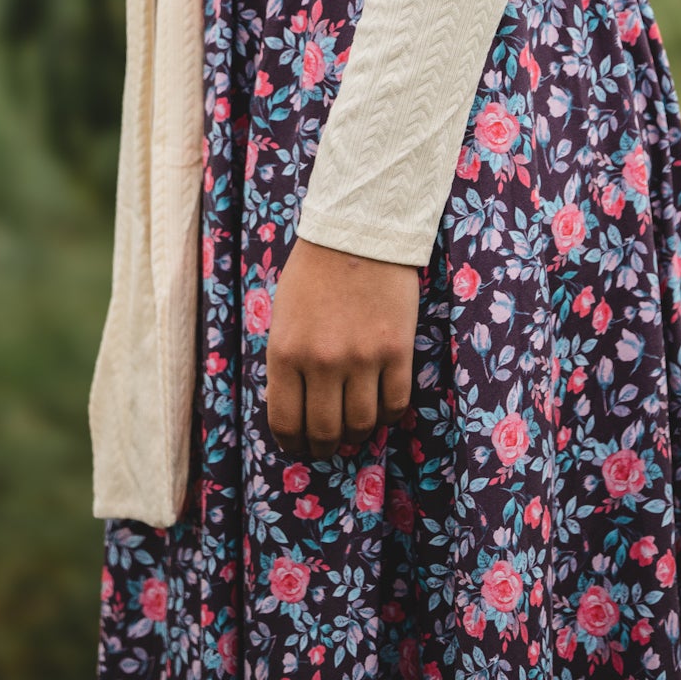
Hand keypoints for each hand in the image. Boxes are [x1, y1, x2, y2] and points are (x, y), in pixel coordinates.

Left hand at [265, 235, 419, 461]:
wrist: (358, 233)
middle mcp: (322, 362)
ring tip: (355, 427)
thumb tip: (294, 410)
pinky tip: (382, 406)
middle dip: (325, 447)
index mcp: (286, 353)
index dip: (293, 445)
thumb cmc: (314, 272)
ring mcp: (362, 358)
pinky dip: (388, 415)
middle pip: (325, 433)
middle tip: (328, 445)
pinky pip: (395, 404)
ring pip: (362, 425)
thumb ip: (287, 363)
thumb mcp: (284, 317)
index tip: (299, 447)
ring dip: (357, 434)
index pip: (286, 423)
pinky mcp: (396, 350)